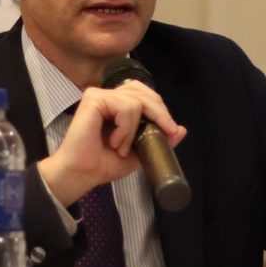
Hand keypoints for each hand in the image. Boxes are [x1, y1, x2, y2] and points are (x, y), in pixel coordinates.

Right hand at [38, 81, 186, 206]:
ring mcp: (100, 95)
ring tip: (122, 146)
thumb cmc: (104, 163)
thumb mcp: (140, 152)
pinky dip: (125, 127)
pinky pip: (125, 106)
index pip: (145, 94)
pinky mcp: (93, 98)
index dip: (161, 109)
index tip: (171, 130)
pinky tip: (114, 141)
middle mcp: (109, 96)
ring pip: (137, 101)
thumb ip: (159, 139)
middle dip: (159, 113)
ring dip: (135, 128)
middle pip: (144, 92)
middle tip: (162, 133)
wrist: (83, 174)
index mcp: (118, 105)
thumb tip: (182, 130)